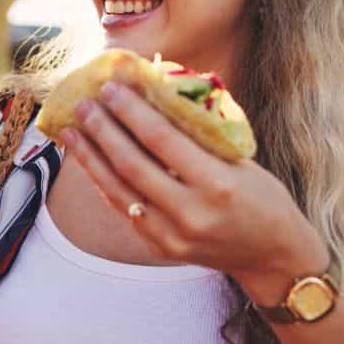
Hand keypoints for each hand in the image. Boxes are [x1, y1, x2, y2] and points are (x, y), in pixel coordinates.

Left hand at [60, 80, 328, 300]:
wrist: (272, 256)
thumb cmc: (262, 197)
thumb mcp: (240, 159)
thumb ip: (198, 134)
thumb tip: (153, 94)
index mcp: (217, 184)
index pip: (161, 140)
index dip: (132, 111)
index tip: (111, 87)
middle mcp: (190, 213)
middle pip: (132, 164)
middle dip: (103, 130)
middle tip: (84, 103)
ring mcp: (172, 236)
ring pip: (118, 190)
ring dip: (90, 157)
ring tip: (71, 131)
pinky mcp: (160, 247)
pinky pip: (124, 209)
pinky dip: (104, 182)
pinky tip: (89, 160)